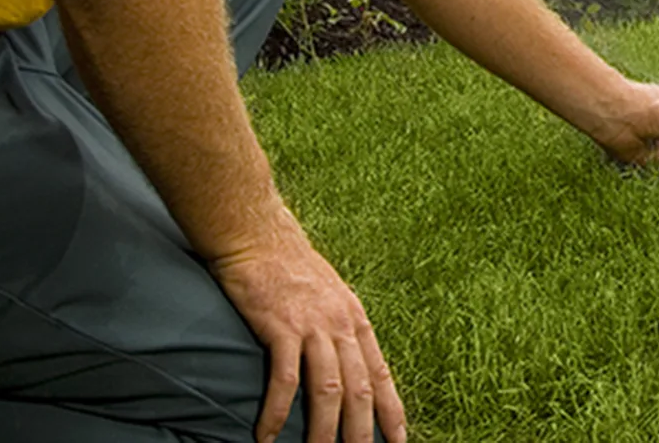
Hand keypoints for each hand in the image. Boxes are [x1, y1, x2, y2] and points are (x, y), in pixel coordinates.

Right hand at [209, 209, 405, 442]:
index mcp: (354, 318)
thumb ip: (339, 328)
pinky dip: (276, 413)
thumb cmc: (291, 267)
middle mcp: (340, 324)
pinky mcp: (282, 327)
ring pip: (328, 391)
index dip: (391, 410)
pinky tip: (266, 436)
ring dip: (322, 432)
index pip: (380, 373)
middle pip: (358, 390)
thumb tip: (347, 363)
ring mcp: (313, 325)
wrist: (259, 236)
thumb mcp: (329, 295)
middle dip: (361, 433)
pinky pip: (284, 380)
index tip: (399, 439)